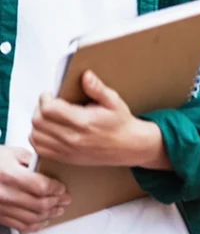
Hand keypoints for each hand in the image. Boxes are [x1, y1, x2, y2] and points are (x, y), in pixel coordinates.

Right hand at [0, 145, 71, 232]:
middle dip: (57, 202)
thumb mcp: (11, 153)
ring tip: (57, 210)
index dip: (56, 189)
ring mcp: (0, 207)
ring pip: (31, 218)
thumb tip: (51, 170)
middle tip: (65, 199)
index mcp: (9, 174)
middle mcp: (3, 193)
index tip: (62, 188)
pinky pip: (19, 226)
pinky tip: (42, 221)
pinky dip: (34, 225)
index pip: (41, 187)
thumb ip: (32, 161)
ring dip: (48, 215)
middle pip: (39, 204)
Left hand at [30, 70, 168, 168]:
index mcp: (85, 122)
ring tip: (48, 116)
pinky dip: (38, 137)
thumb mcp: (114, 101)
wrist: (129, 147)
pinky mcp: (65, 158)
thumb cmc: (121, 123)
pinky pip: (40, 148)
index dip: (45, 99)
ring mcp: (68, 150)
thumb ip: (97, 88)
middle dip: (40, 108)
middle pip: (39, 122)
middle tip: (49, 103)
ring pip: (36, 135)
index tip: (50, 95)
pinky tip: (48, 130)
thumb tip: (86, 75)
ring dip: (38, 123)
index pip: (50, 110)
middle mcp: (74, 138)